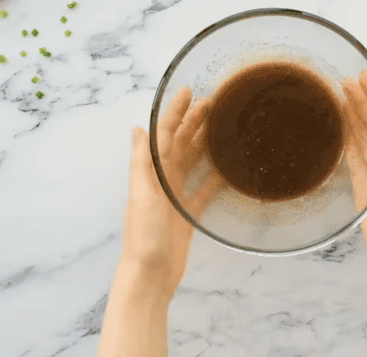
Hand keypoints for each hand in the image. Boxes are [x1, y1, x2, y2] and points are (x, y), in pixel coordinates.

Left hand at [122, 87, 220, 299]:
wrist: (150, 275)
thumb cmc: (144, 236)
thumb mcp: (142, 194)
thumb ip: (142, 162)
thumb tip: (137, 129)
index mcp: (150, 172)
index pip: (165, 134)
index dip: (176, 112)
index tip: (190, 91)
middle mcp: (162, 179)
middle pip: (181, 143)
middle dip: (195, 121)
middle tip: (215, 102)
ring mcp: (176, 195)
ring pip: (193, 161)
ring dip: (206, 143)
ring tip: (223, 125)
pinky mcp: (188, 212)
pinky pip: (204, 188)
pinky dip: (215, 176)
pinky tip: (228, 166)